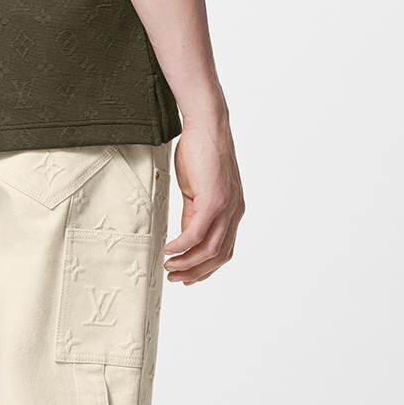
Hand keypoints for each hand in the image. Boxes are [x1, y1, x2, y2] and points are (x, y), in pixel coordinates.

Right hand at [164, 118, 242, 283]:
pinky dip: (182, 246)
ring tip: (169, 268)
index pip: (223, 250)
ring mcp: (226, 208)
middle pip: (219, 256)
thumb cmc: (199, 152)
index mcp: (232, 211)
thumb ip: (194, 213)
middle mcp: (234, 213)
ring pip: (209, 250)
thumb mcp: (196, 190)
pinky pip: (197, 234)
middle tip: (174, 278)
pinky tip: (168, 250)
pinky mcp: (214, 200)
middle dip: (196, 272)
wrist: (207, 125)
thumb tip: (185, 237)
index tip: (187, 276)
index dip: (206, 268)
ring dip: (187, 263)